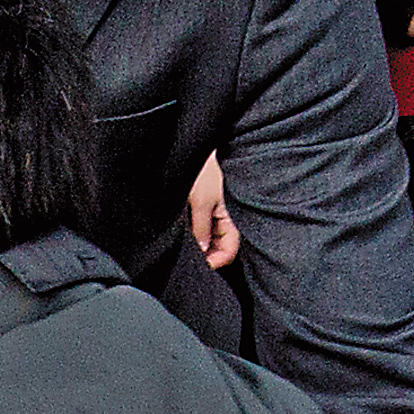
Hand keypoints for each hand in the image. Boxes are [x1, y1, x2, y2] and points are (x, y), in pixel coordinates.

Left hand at [186, 156, 240, 270]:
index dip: (215, 262)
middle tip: (186, 258)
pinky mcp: (205, 206)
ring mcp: (215, 213)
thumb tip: (202, 251)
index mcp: (232, 218)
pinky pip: (202, 227)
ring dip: (197, 244)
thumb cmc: (205, 170)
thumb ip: (202, 229)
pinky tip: (182, 231)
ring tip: (182, 242)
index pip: (229, 252)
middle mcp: (226, 218)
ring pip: (209, 239)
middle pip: (219, 248)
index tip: (198, 266)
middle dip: (205, 255)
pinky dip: (193, 233)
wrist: (196, 148)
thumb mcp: (201, 201)